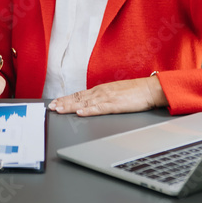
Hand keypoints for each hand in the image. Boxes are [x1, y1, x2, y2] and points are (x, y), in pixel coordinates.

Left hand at [47, 77, 168, 116]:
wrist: (150, 89)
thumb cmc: (135, 92)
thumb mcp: (116, 94)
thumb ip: (104, 98)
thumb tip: (93, 104)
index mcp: (101, 90)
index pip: (79, 95)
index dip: (66, 99)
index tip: (55, 102)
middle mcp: (101, 92)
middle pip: (78, 98)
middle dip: (63, 103)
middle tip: (50, 107)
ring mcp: (107, 98)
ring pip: (84, 103)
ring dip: (70, 106)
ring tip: (58, 109)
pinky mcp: (115, 105)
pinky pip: (99, 108)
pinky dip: (88, 111)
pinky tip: (79, 113)